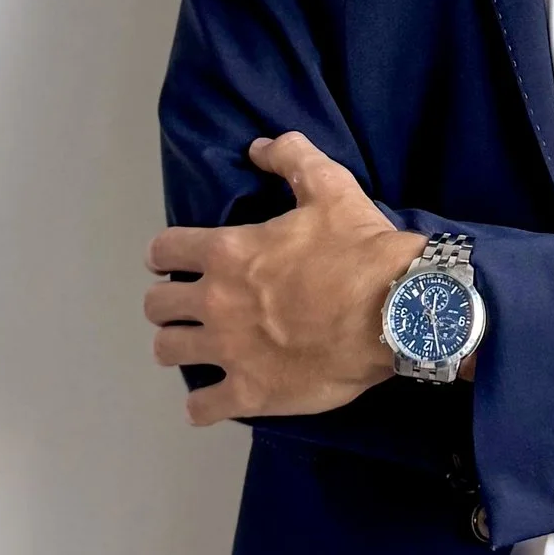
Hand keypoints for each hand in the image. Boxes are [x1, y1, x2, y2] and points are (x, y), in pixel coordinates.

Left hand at [145, 133, 416, 425]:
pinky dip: (203, 405)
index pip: (163, 252)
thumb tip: (260, 146)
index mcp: (227, 252)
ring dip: (179, 347)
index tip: (175, 262)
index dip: (165, 255)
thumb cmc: (360, 247)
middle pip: (157, 307)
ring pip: (168, 352)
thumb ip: (291, 158)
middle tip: (189, 306)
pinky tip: (213, 398)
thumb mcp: (329, 186)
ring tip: (197, 348)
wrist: (397, 308)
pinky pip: (202, 409)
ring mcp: (230, 351)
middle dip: (168, 304)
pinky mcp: (251, 392)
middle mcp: (216, 302)